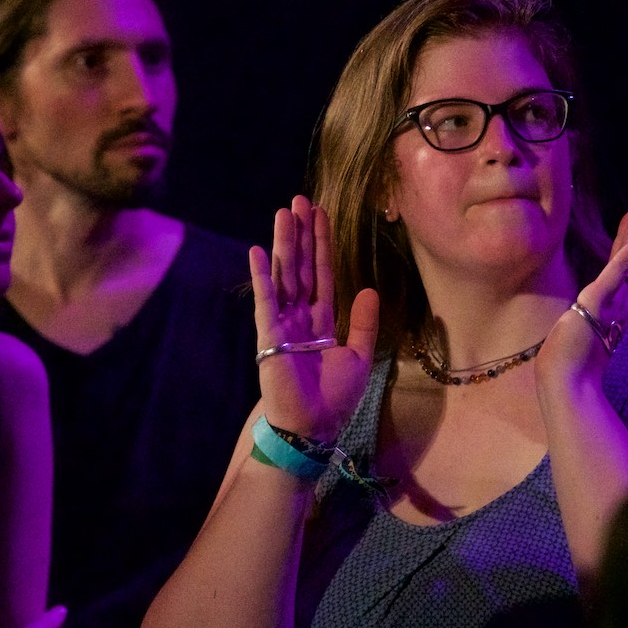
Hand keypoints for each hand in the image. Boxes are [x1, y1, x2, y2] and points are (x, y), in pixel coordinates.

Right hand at [249, 195, 378, 440]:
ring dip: (285, 245)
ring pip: (285, 275)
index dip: (323, 244)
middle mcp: (300, 316)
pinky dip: (262, 276)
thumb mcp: (359, 356)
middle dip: (302, 234)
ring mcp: (282, 323)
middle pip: (302, 266)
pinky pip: (266, 300)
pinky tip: (259, 251)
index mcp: (322, 319)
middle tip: (300, 200)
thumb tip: (369, 288)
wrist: (312, 427)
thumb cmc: (334, 398)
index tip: (321, 214)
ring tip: (284, 213)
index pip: (323, 273)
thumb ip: (363, 322)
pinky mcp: (269, 335)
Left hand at [538, 195, 627, 384]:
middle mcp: (615, 303)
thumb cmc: (567, 367)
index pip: (620, 271)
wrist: (567, 382)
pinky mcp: (600, 297)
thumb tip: (575, 327)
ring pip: (627, 256)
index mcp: (608, 310)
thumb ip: (580, 330)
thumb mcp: (573, 341)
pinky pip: (619, 267)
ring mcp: (610, 300)